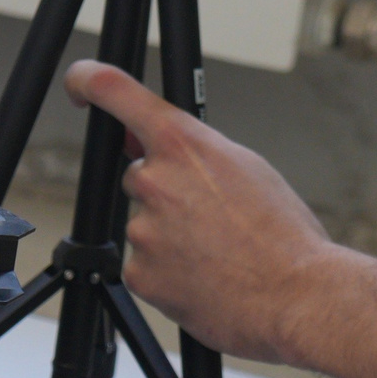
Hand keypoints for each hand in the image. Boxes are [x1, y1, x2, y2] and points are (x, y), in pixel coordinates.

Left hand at [64, 60, 376, 377]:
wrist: (298, 296)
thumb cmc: (283, 234)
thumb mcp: (248, 167)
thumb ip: (193, 150)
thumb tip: (148, 142)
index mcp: (184, 144)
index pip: (116, 93)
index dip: (88, 81)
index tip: (79, 84)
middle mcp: (155, 180)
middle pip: (140, 175)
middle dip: (168, 191)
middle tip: (211, 215)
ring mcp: (143, 229)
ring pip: (145, 224)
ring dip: (171, 235)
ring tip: (218, 251)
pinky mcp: (140, 274)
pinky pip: (144, 265)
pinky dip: (168, 271)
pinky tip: (204, 275)